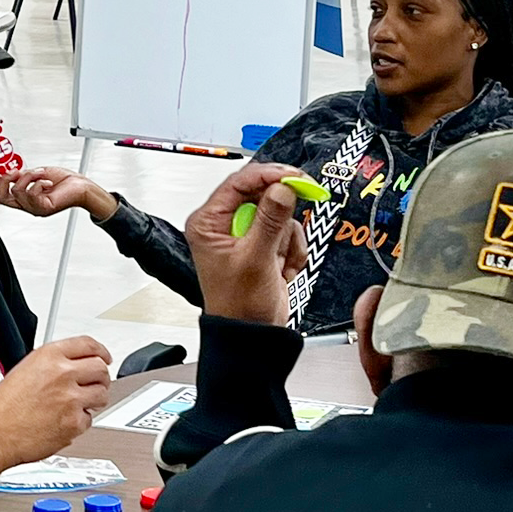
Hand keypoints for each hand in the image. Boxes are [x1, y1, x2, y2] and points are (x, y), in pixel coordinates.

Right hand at [0, 164, 114, 222]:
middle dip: (3, 182)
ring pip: (17, 191)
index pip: (1, 196)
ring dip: (28, 176)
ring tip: (40, 173)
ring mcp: (35, 208)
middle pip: (2, 198)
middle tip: (12, 172)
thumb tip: (11, 171)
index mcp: (25, 198)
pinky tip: (48, 181)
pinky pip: (32, 193)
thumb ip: (24, 175)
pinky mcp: (44, 207)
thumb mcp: (38, 173)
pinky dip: (39, 182)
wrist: (82, 187)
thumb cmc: (64, 182)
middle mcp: (28, 205)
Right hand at [0, 336, 115, 463]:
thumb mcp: (25, 369)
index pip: (88, 345)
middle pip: (101, 369)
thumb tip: (74, 366)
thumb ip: (53, 364)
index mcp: (49, 356)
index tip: (104, 357)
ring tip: (76, 404)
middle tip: (94, 384)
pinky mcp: (74, 423)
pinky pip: (89, 420)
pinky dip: (80, 422)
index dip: (101, 351)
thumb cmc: (2, 407)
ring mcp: (71, 399)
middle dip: (100, 377)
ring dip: (94, 400)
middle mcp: (63, 374)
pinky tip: (62, 421)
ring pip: (102, 395)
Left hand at [185, 163, 308, 325]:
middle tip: (304, 200)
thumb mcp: (256, 260)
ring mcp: (245, 235)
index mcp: (208, 223)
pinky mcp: (263, 245)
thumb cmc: (239, 306)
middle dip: (282, 210)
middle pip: (261, 194)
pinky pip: (287, 232)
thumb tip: (282, 189)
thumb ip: (270, 221)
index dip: (268, 175)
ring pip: (278, 213)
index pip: (238, 183)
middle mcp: (224, 224)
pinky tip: (284, 269)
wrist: (253, 336)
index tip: (294, 176)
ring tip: (280, 261)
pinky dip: (292, 250)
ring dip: (287, 237)